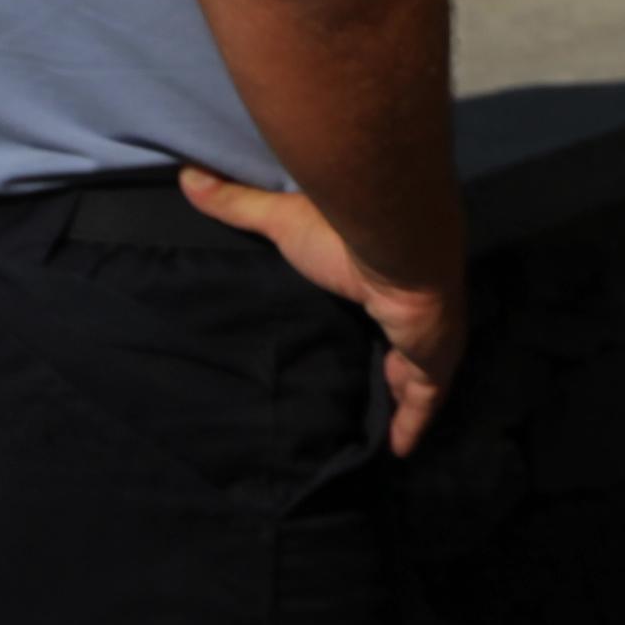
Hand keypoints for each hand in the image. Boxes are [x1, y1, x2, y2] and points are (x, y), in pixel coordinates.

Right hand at [178, 166, 470, 455]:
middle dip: (399, 362)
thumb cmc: (341, 231)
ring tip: (383, 426)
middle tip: (373, 388)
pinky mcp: (433, 359)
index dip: (380, 319)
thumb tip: (190, 177)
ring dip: (405, 395)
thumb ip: (240, 204)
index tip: (365, 330)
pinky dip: (415, 422)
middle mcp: (415, 306)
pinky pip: (427, 398)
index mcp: (386, 275)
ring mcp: (430, 334)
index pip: (386, 303)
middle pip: (409, 343)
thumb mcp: (282, 220)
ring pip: (421, 374)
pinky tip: (401, 447)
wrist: (395, 238)